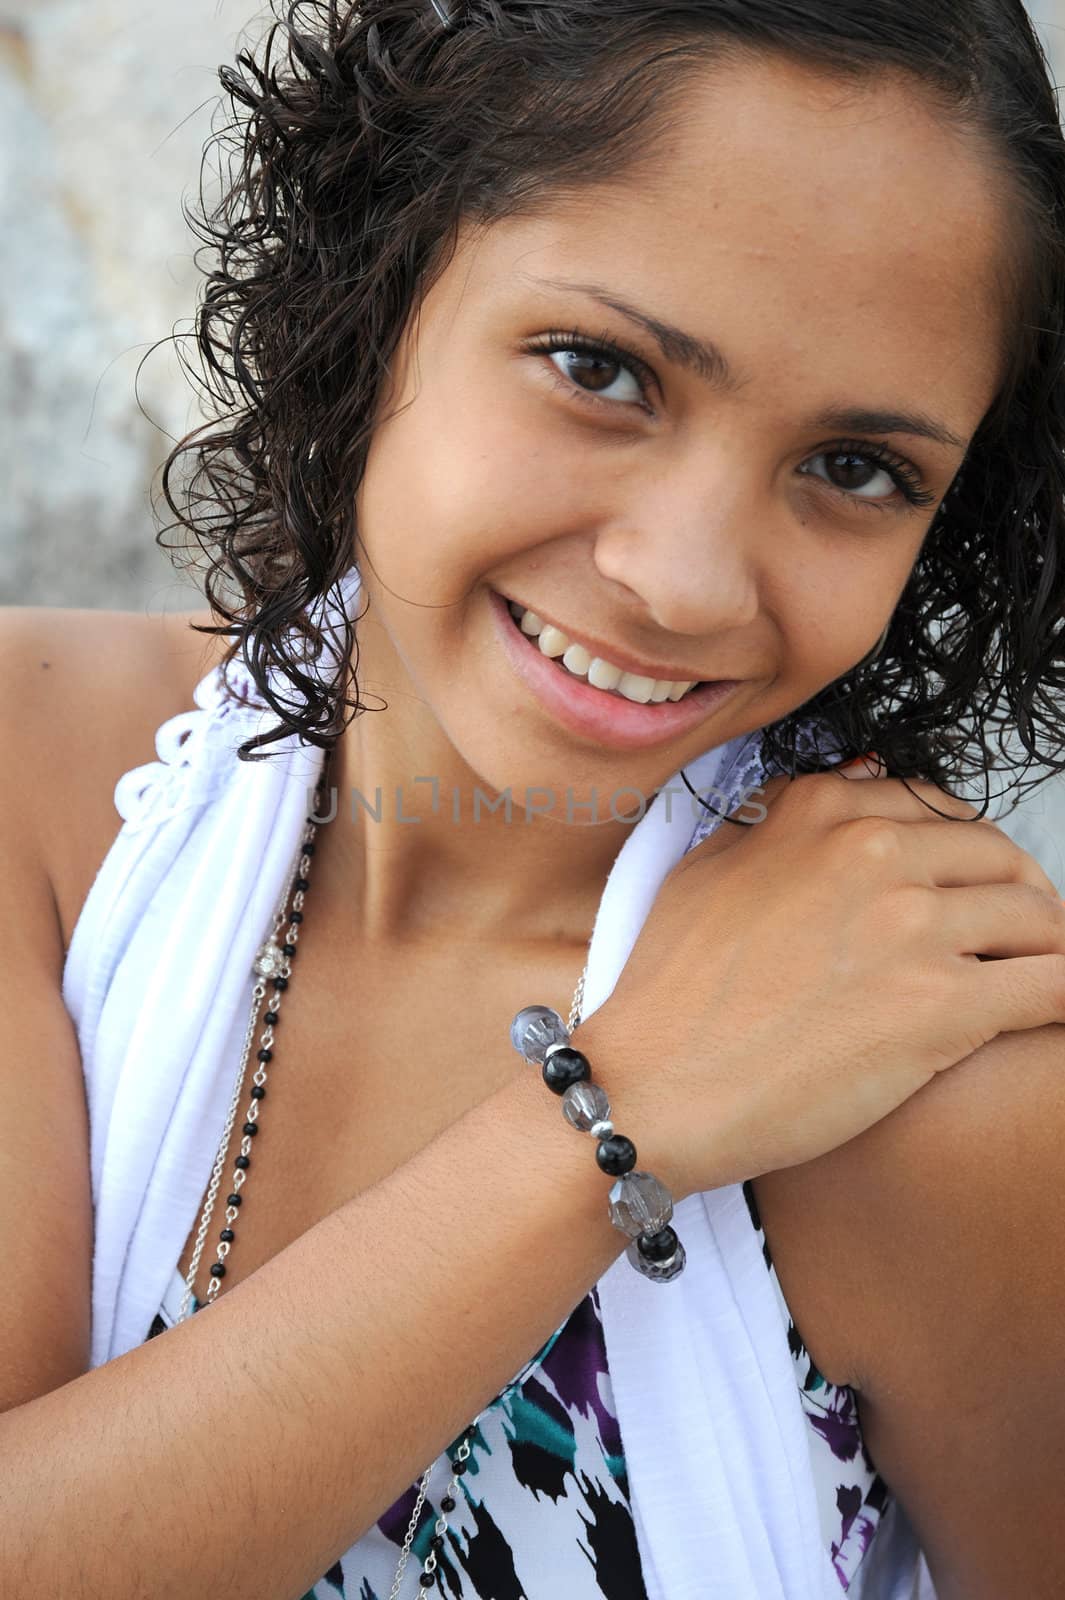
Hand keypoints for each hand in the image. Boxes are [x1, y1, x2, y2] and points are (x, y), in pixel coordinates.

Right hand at [577, 760, 1064, 1199]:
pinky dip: (1063, 997)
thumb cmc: (669, 993)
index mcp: (820, 812)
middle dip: (1015, 898)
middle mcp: (873, 852)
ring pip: (1039, 918)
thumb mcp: (707, 869)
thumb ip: (780, 820)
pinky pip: (1054, 986)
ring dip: (1044, 950)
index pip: (937, 809)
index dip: (958, 856)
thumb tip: (850, 785)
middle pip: (998, 857)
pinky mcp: (943, 1006)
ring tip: (1030, 980)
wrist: (655, 1085)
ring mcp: (913, 925)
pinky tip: (1049, 1014)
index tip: (962, 890)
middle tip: (1010, 940)